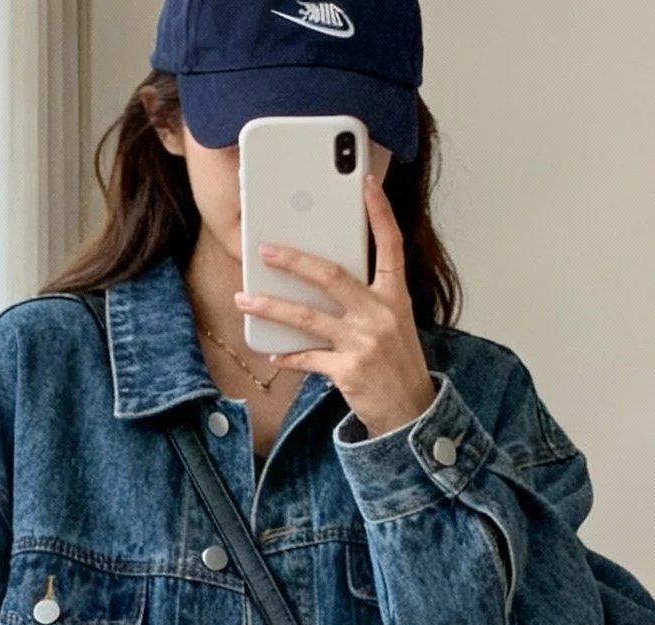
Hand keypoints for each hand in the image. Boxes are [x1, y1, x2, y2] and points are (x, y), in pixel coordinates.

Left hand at [235, 175, 436, 439]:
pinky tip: (272, 349)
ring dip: (272, 307)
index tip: (366, 182)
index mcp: (394, 296)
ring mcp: (362, 343)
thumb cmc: (396, 362)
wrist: (409, 411)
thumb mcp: (393, 321)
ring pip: (308, 318)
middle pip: (332, 276)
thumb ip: (366, 296)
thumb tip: (323, 276)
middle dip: (295, 261)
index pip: (390, 244)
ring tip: (245, 299)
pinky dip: (288, 354)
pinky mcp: (347, 371)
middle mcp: (380, 314)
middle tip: (266, 249)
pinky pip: (308, 358)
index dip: (380, 212)